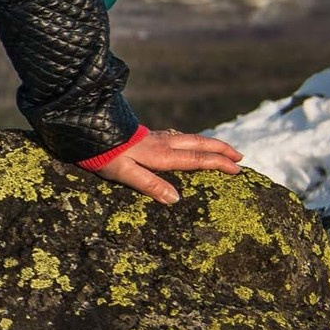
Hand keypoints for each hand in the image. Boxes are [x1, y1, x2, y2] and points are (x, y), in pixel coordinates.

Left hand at [85, 130, 242, 204]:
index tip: (238, 170)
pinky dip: (192, 140)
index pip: (198, 160)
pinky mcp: (147, 135)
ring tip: (222, 149)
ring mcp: (156, 137)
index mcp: (162, 155)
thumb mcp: (125, 173)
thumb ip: (150, 185)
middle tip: (240, 156)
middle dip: (221, 150)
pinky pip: (178, 136)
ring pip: (190, 138)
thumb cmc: (105, 155)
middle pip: (200, 144)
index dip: (219, 164)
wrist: (90, 130)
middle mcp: (163, 143)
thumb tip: (176, 199)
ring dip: (209, 143)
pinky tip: (189, 141)